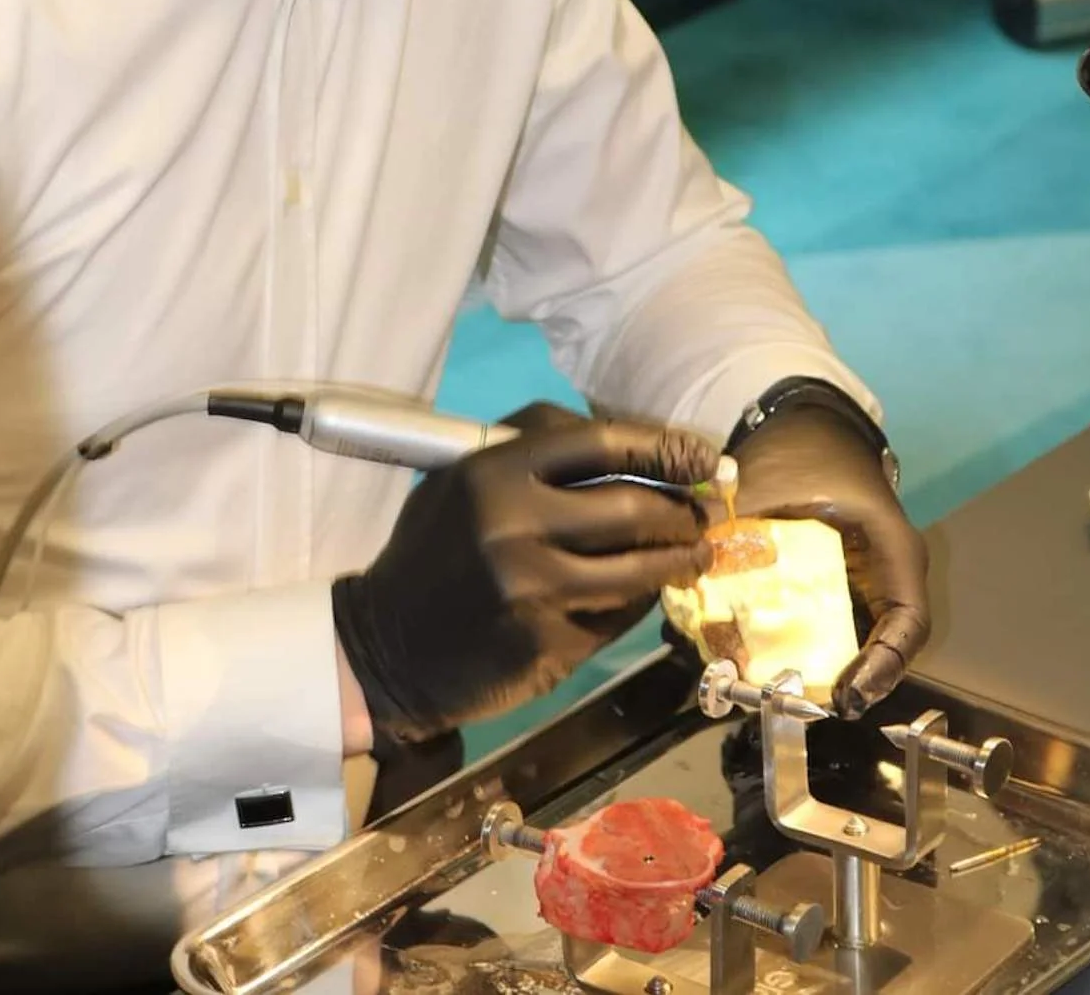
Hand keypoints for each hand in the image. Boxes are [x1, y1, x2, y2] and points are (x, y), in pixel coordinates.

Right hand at [332, 405, 717, 740]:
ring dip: (678, 562)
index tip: (704, 457)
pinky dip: (639, 603)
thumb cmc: (434, 553)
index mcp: (494, 471)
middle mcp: (515, 524)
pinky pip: (616, 616)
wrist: (385, 647)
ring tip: (694, 556)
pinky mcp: (546, 643)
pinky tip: (644, 595)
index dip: (663, 447)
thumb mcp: (464, 481)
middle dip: (682, 512)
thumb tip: (630, 441)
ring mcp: (533, 588)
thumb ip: (533, 452)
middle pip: (632, 507)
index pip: (601, 442)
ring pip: (636, 569)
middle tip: (704, 516)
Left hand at [731, 407, 929, 718]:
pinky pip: (822, 630)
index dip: (882, 668)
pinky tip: (746, 659)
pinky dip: (789, 649)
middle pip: (880, 648)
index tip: (845, 696)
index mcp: (891, 550)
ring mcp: (862, 587)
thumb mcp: (774, 485)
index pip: (908, 623)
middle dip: (837, 681)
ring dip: (810, 671)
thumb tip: (694, 565)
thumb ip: (739, 527)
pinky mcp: (834, 591)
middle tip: (792, 702)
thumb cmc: (801, 452)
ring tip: (763, 690)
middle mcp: (884, 577)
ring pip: (849, 643)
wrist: (805, 428)